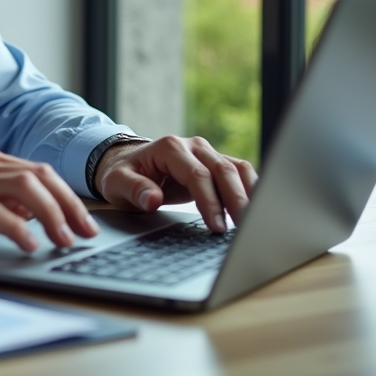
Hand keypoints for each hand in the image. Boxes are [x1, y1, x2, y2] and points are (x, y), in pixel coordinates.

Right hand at [0, 148, 98, 253]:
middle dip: (70, 205)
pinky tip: (29, 245)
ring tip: (63, 240)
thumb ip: (1, 198)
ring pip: (26, 189)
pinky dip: (19, 228)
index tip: (85, 222)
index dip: (68, 196)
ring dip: (52, 216)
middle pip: (41, 177)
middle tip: (85, 234)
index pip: (42, 172)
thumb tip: (37, 214)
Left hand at [94, 135, 257, 232]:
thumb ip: (133, 189)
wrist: (129, 163)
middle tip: (245, 229)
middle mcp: (193, 145)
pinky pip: (239, 172)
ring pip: (237, 169)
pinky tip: (259, 208)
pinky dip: (251, 188)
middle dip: (236, 200)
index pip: (197, 175)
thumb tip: (152, 200)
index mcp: (170, 148)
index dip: (209, 202)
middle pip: (223, 170)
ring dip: (249, 194)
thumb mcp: (117, 182)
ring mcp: (207, 152)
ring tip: (256, 221)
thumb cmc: (124, 174)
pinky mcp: (215, 163)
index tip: (216, 226)